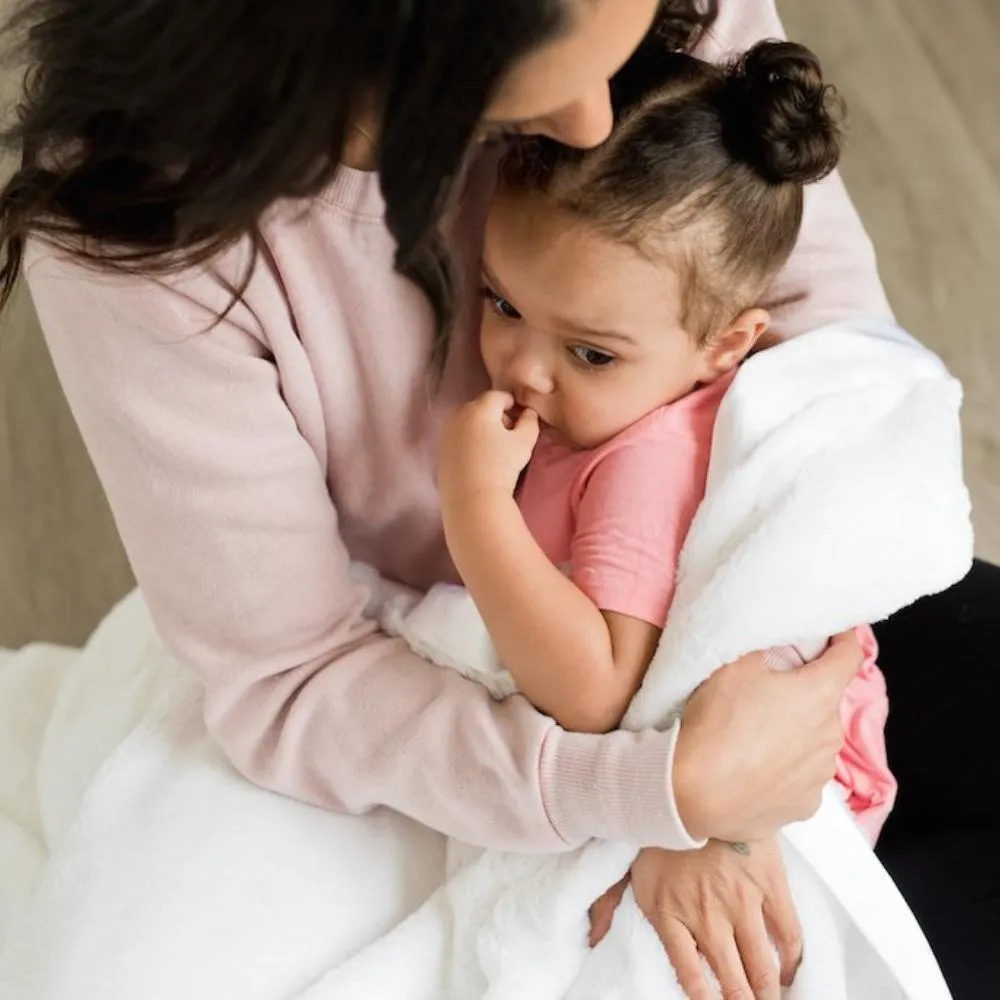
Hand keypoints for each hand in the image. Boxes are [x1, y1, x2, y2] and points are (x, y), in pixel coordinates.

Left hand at [438, 390, 538, 505]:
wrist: (472, 498)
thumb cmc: (502, 466)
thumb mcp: (525, 442)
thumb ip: (530, 421)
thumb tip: (528, 412)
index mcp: (480, 408)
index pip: (498, 396)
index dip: (512, 404)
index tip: (519, 419)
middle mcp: (459, 415)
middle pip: (481, 407)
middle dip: (495, 416)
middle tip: (508, 435)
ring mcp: (446, 432)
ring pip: (467, 422)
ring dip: (480, 429)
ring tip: (492, 449)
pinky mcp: (440, 450)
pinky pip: (457, 438)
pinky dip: (468, 442)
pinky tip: (477, 460)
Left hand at [589, 841, 801, 999]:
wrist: (691, 785)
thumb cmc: (659, 827)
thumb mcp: (627, 867)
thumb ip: (608, 904)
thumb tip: (592, 936)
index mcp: (670, 915)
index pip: (689, 977)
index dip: (704, 999)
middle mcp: (707, 917)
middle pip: (733, 982)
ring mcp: (742, 902)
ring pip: (763, 966)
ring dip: (768, 991)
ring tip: (770, 999)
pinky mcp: (770, 883)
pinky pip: (790, 932)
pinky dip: (792, 958)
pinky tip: (788, 969)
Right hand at [674, 631, 862, 841]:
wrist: (696, 792)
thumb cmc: (717, 722)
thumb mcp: (732, 664)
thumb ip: (762, 647)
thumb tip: (775, 643)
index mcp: (819, 694)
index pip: (850, 656)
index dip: (844, 639)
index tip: (836, 632)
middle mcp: (831, 735)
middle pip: (825, 702)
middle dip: (804, 693)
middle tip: (769, 690)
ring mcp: (820, 775)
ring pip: (814, 742)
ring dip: (796, 733)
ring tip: (755, 736)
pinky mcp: (805, 805)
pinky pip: (801, 776)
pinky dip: (785, 768)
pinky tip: (755, 768)